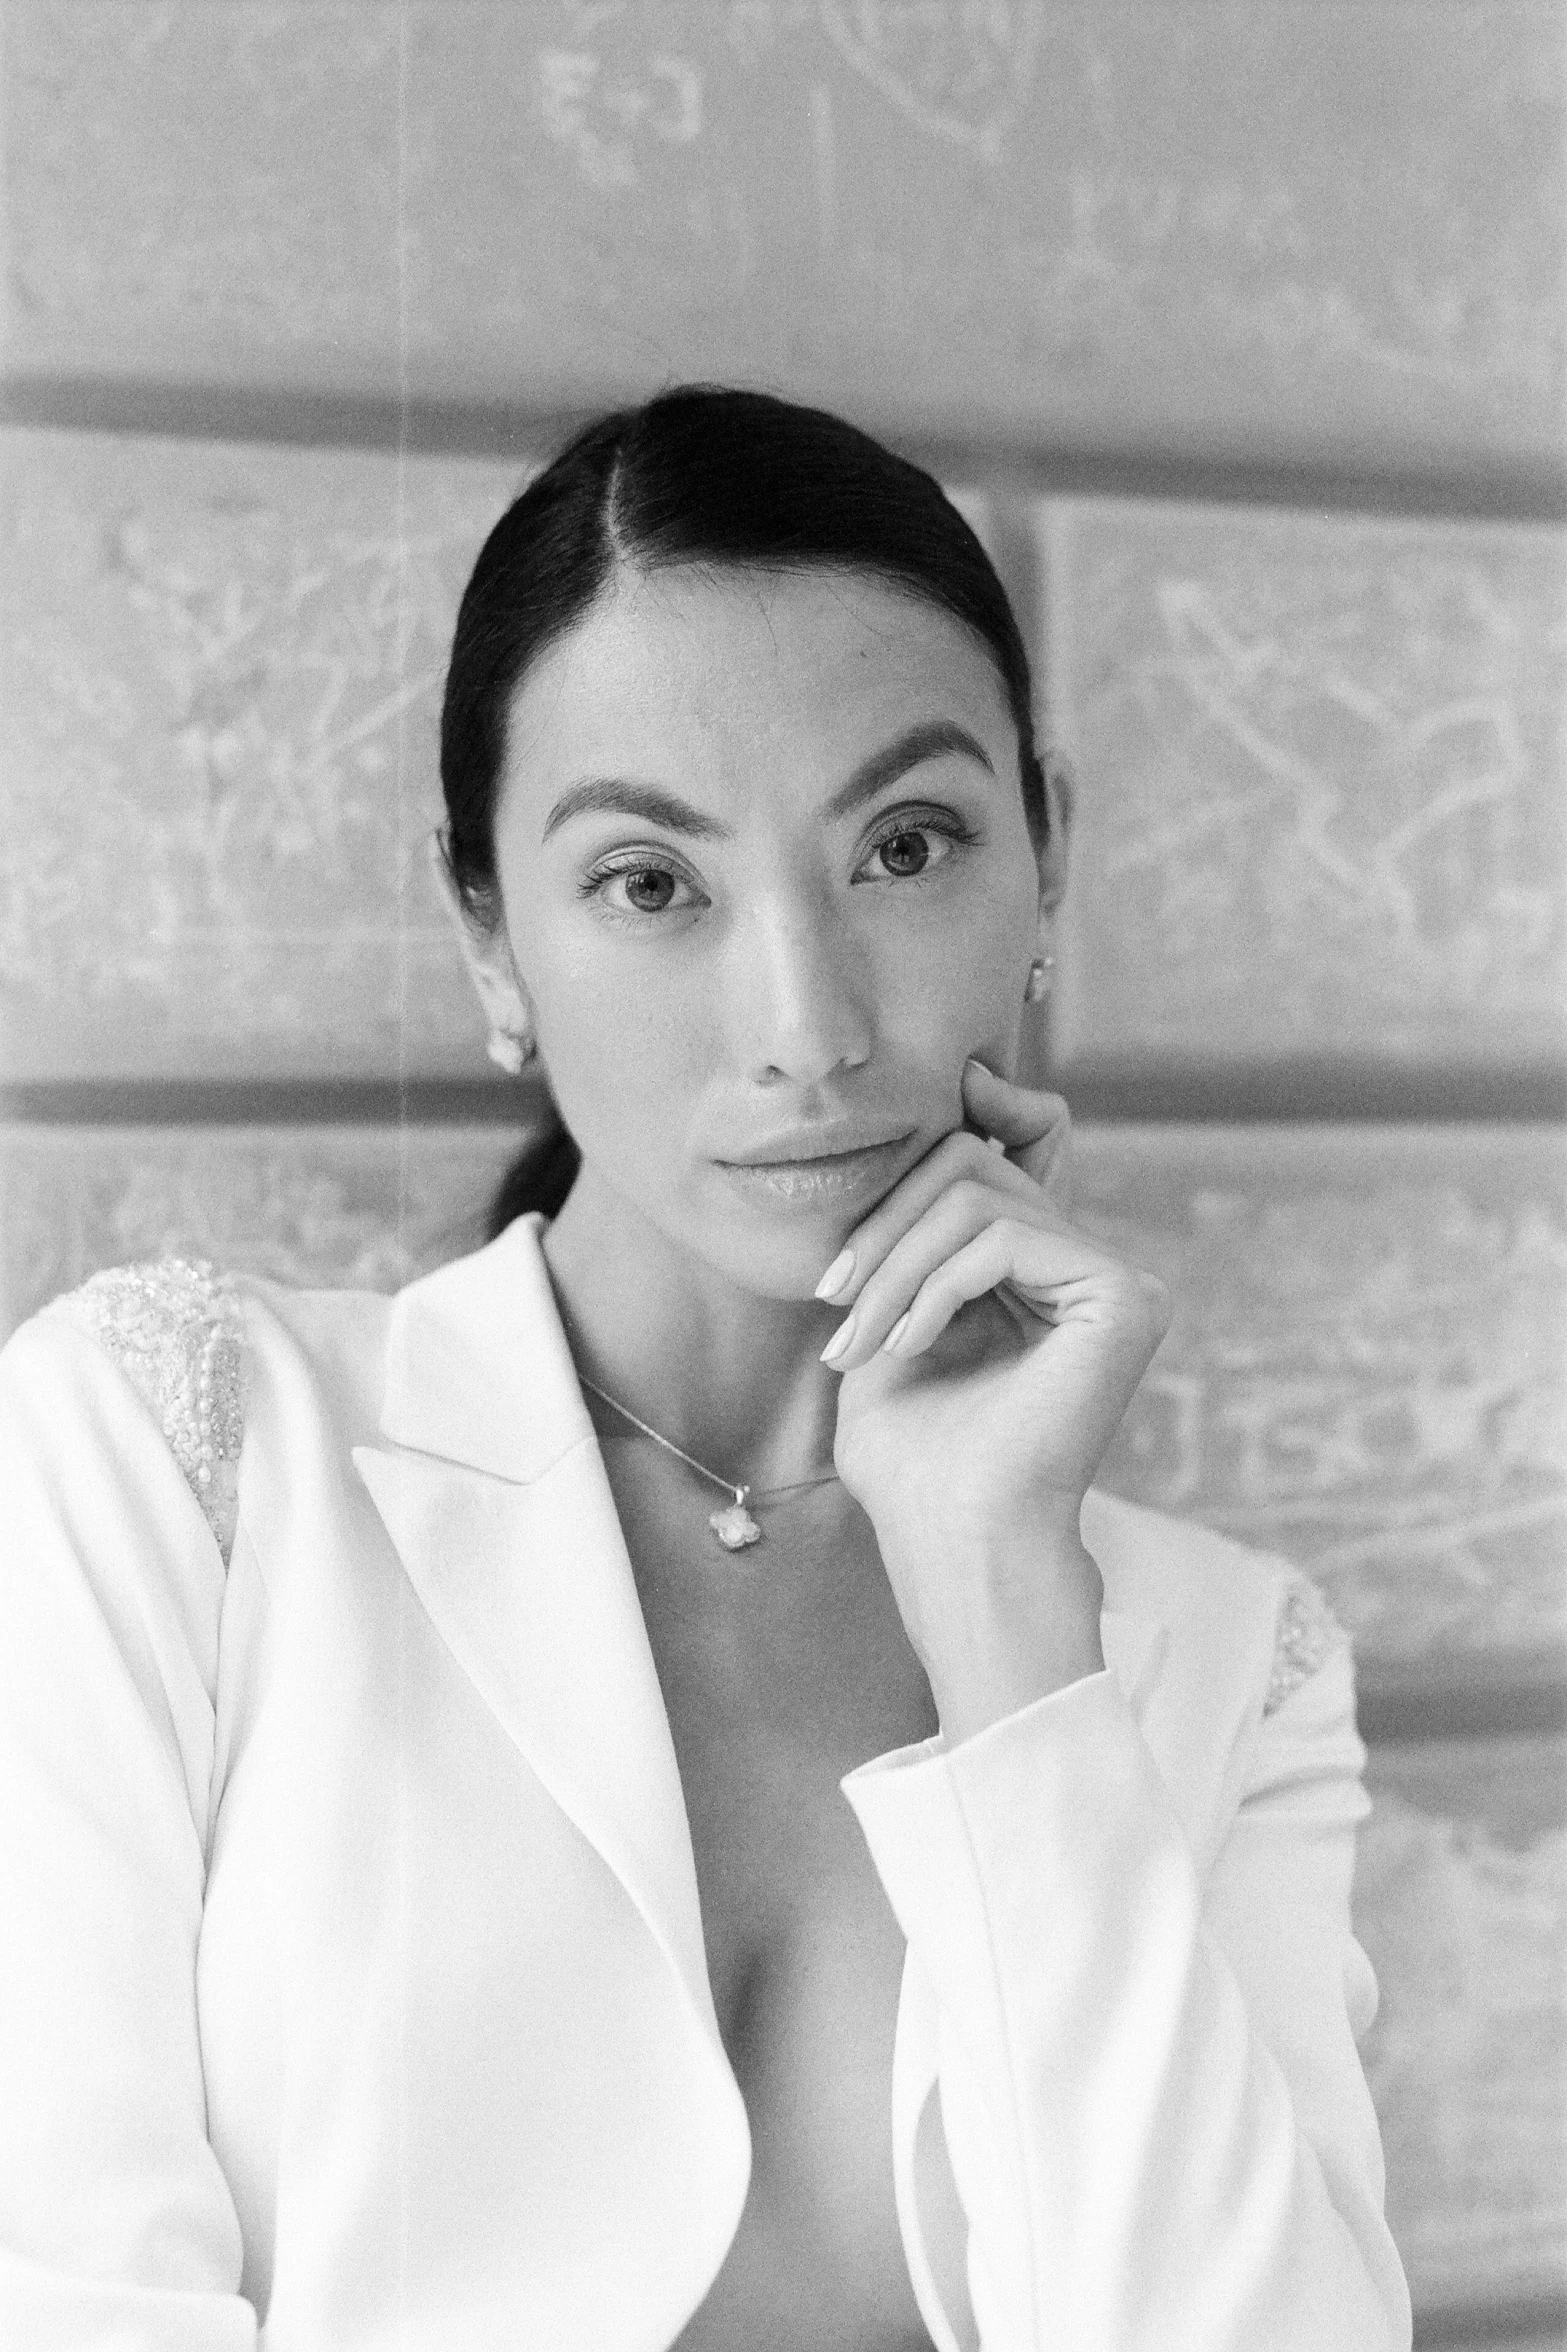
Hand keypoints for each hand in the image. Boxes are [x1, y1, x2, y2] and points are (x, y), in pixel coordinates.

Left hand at [817, 1059, 1171, 1734]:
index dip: (927, 1154)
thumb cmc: (913, 1462)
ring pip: (977, 1195)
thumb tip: (913, 1142)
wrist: (955, 1545)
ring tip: (858, 1341)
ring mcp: (1114, 1280)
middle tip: (831, 1303)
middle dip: (884, 1227)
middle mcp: (1089, 1270)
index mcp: (1041, 1275)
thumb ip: (902, 1244)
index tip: (845, 1250)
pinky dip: (932, 1284)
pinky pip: (1002, 1235)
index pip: (986, 1158)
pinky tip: (907, 1346)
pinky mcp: (1121, 1296)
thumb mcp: (884, 1327)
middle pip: (972, 1164)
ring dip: (893, 1264)